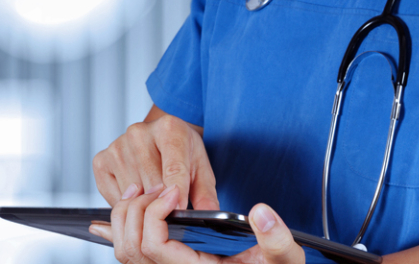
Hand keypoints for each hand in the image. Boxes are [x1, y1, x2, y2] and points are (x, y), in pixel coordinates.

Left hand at [89, 184, 305, 263]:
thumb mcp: (284, 260)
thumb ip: (277, 241)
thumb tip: (260, 214)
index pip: (153, 246)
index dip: (155, 215)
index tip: (173, 191)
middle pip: (130, 248)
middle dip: (137, 211)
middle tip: (157, 188)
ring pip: (125, 250)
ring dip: (126, 216)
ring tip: (141, 192)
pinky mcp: (167, 263)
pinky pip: (131, 253)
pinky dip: (119, 230)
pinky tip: (107, 219)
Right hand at [92, 108, 218, 209]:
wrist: (162, 135)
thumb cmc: (182, 152)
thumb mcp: (200, 168)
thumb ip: (205, 193)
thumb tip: (210, 215)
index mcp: (170, 129)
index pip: (173, 168)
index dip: (177, 194)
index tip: (179, 212)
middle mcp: (140, 133)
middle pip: (152, 184)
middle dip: (162, 202)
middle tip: (170, 206)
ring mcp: (118, 146)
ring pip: (132, 193)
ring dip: (145, 203)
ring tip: (155, 195)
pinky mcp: (101, 160)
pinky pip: (114, 196)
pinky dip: (127, 203)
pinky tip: (139, 192)